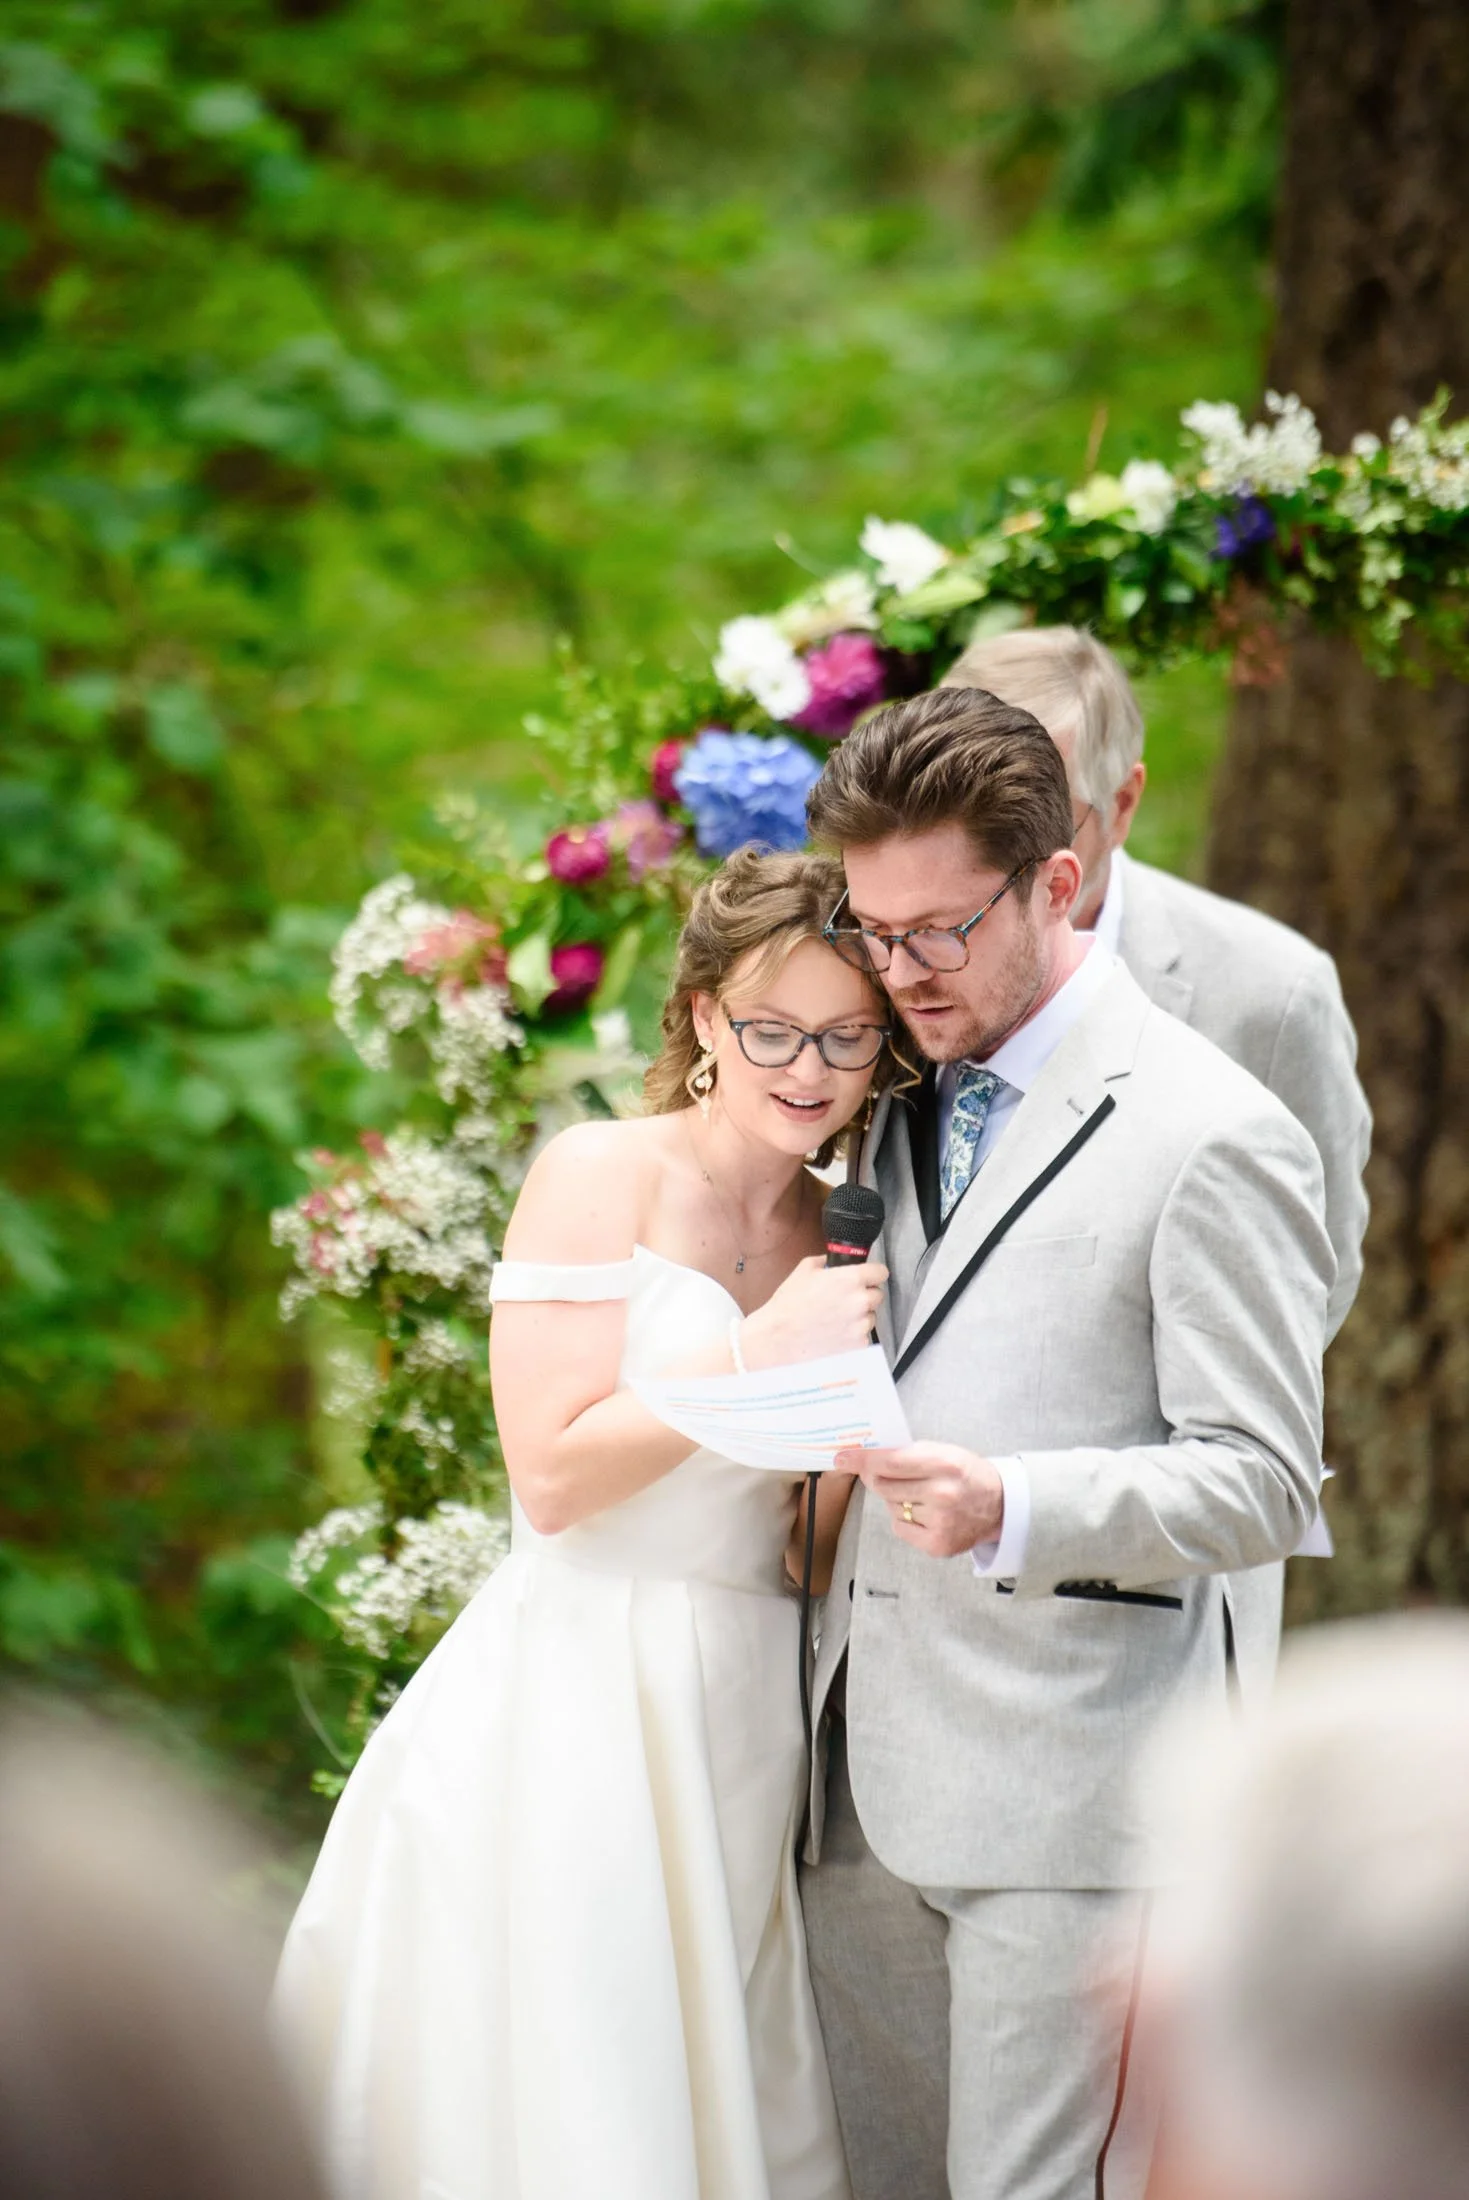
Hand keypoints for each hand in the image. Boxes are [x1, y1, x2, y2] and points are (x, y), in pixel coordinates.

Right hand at [740, 1255, 887, 1370]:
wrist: (778, 1338)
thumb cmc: (788, 1306)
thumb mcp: (804, 1270)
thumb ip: (826, 1262)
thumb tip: (833, 1261)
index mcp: (851, 1279)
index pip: (881, 1272)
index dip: (872, 1274)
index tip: (868, 1278)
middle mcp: (860, 1302)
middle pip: (877, 1295)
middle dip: (864, 1296)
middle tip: (844, 1300)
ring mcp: (861, 1325)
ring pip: (871, 1317)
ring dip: (859, 1317)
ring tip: (835, 1319)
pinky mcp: (858, 1345)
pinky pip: (863, 1336)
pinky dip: (853, 1335)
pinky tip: (834, 1333)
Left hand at [837, 1441, 1002, 1557]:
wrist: (1000, 1506)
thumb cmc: (967, 1474)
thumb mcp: (944, 1452)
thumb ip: (908, 1453)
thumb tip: (866, 1457)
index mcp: (944, 1465)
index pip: (890, 1462)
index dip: (862, 1460)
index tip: (843, 1458)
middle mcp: (942, 1494)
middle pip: (884, 1486)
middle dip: (878, 1478)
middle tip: (884, 1474)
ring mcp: (940, 1522)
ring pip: (891, 1507)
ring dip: (897, 1499)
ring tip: (922, 1496)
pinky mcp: (937, 1545)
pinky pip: (900, 1527)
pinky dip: (905, 1519)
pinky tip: (925, 1513)